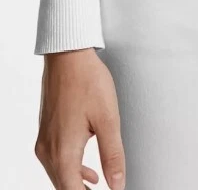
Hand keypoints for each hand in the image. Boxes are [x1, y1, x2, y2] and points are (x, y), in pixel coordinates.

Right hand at [35, 48, 124, 189]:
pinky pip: (55, 162)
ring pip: (58, 176)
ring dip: (77, 185)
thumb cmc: (87, 81)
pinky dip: (71, 171)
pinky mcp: (46, 132)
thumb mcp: (108, 119)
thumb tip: (117, 184)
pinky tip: (87, 172)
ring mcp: (44, 141)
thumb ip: (113, 155)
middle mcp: (48, 151)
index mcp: (63, 152)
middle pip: (63, 187)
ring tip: (98, 188)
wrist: (68, 56)